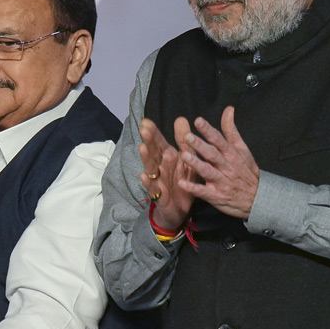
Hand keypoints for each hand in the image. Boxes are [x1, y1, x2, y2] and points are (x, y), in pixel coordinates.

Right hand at [138, 116, 195, 231]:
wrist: (179, 210)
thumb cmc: (181, 181)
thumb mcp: (186, 159)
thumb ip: (184, 140)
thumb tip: (181, 118)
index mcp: (167, 157)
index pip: (158, 142)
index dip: (153, 132)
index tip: (146, 121)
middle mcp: (160, 167)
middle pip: (153, 152)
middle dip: (149, 141)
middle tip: (144, 129)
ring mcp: (157, 180)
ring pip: (150, 167)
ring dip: (146, 158)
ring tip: (143, 148)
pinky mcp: (158, 195)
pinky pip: (152, 188)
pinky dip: (148, 182)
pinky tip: (144, 176)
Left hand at [177, 106, 259, 219]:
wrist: (259, 198)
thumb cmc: (246, 171)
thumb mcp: (242, 149)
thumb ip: (231, 130)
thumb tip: (228, 109)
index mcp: (231, 154)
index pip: (219, 140)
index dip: (208, 130)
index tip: (198, 120)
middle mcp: (226, 166)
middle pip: (212, 154)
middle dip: (200, 145)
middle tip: (187, 136)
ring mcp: (221, 181)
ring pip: (208, 171)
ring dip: (196, 164)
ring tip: (184, 156)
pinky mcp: (216, 195)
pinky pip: (203, 191)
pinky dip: (193, 188)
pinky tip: (181, 183)